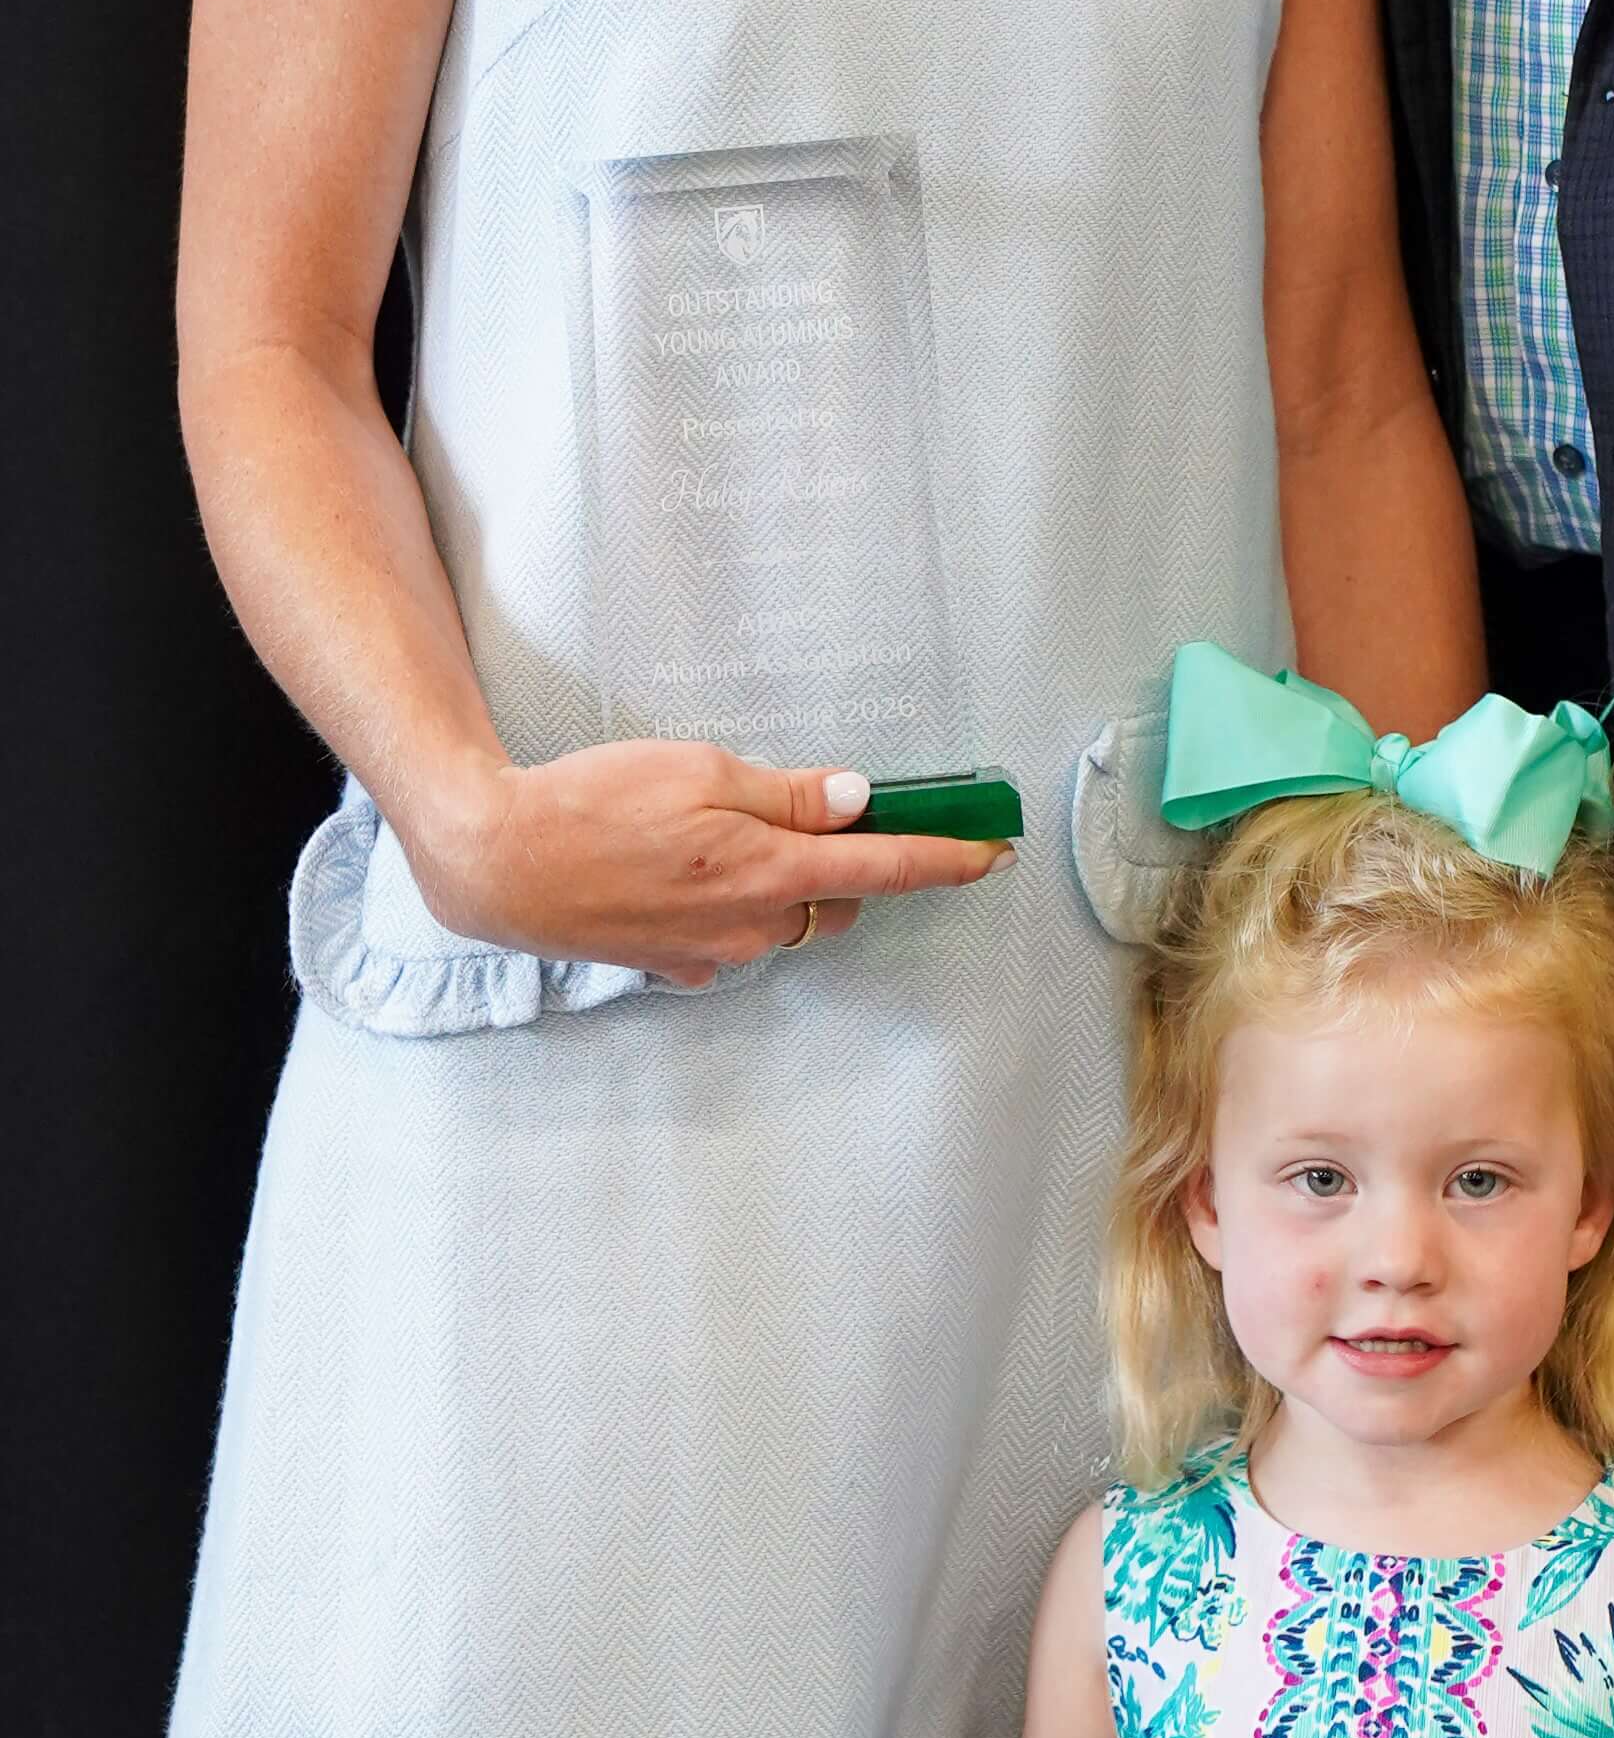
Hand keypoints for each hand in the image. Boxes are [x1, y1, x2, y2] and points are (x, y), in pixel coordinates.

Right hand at [407, 740, 1005, 987]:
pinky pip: (728, 936)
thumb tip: (859, 802)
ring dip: (780, 882)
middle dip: (845, 862)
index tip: (993, 854)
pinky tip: (679, 867)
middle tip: (815, 808)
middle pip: (836, 900)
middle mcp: (750, 928)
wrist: (496, 863)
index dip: (945, 862)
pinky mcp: (670, 966)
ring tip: (718, 829)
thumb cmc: (594, 802)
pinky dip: (727, 903)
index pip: (885, 872)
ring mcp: (710, 955)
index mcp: (769, 873)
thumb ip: (790, 794)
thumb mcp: (701, 772)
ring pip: (782, 919)